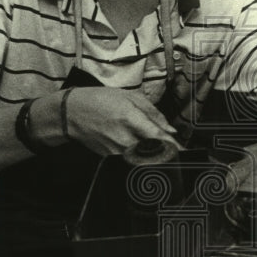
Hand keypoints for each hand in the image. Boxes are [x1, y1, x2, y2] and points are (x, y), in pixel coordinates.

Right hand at [65, 86, 180, 154]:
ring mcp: (115, 150)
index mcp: (130, 118)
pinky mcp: (109, 157)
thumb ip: (153, 113)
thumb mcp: (129, 97)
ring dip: (154, 156)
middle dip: (166, 154)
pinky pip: (130, 160)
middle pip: (152, 152)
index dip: (174, 147)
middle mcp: (123, 137)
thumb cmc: (100, 100)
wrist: (70, 113)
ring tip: (161, 151)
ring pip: (142, 159)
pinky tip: (142, 150)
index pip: (157, 137)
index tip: (185, 153)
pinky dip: (140, 157)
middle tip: (177, 153)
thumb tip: (170, 130)